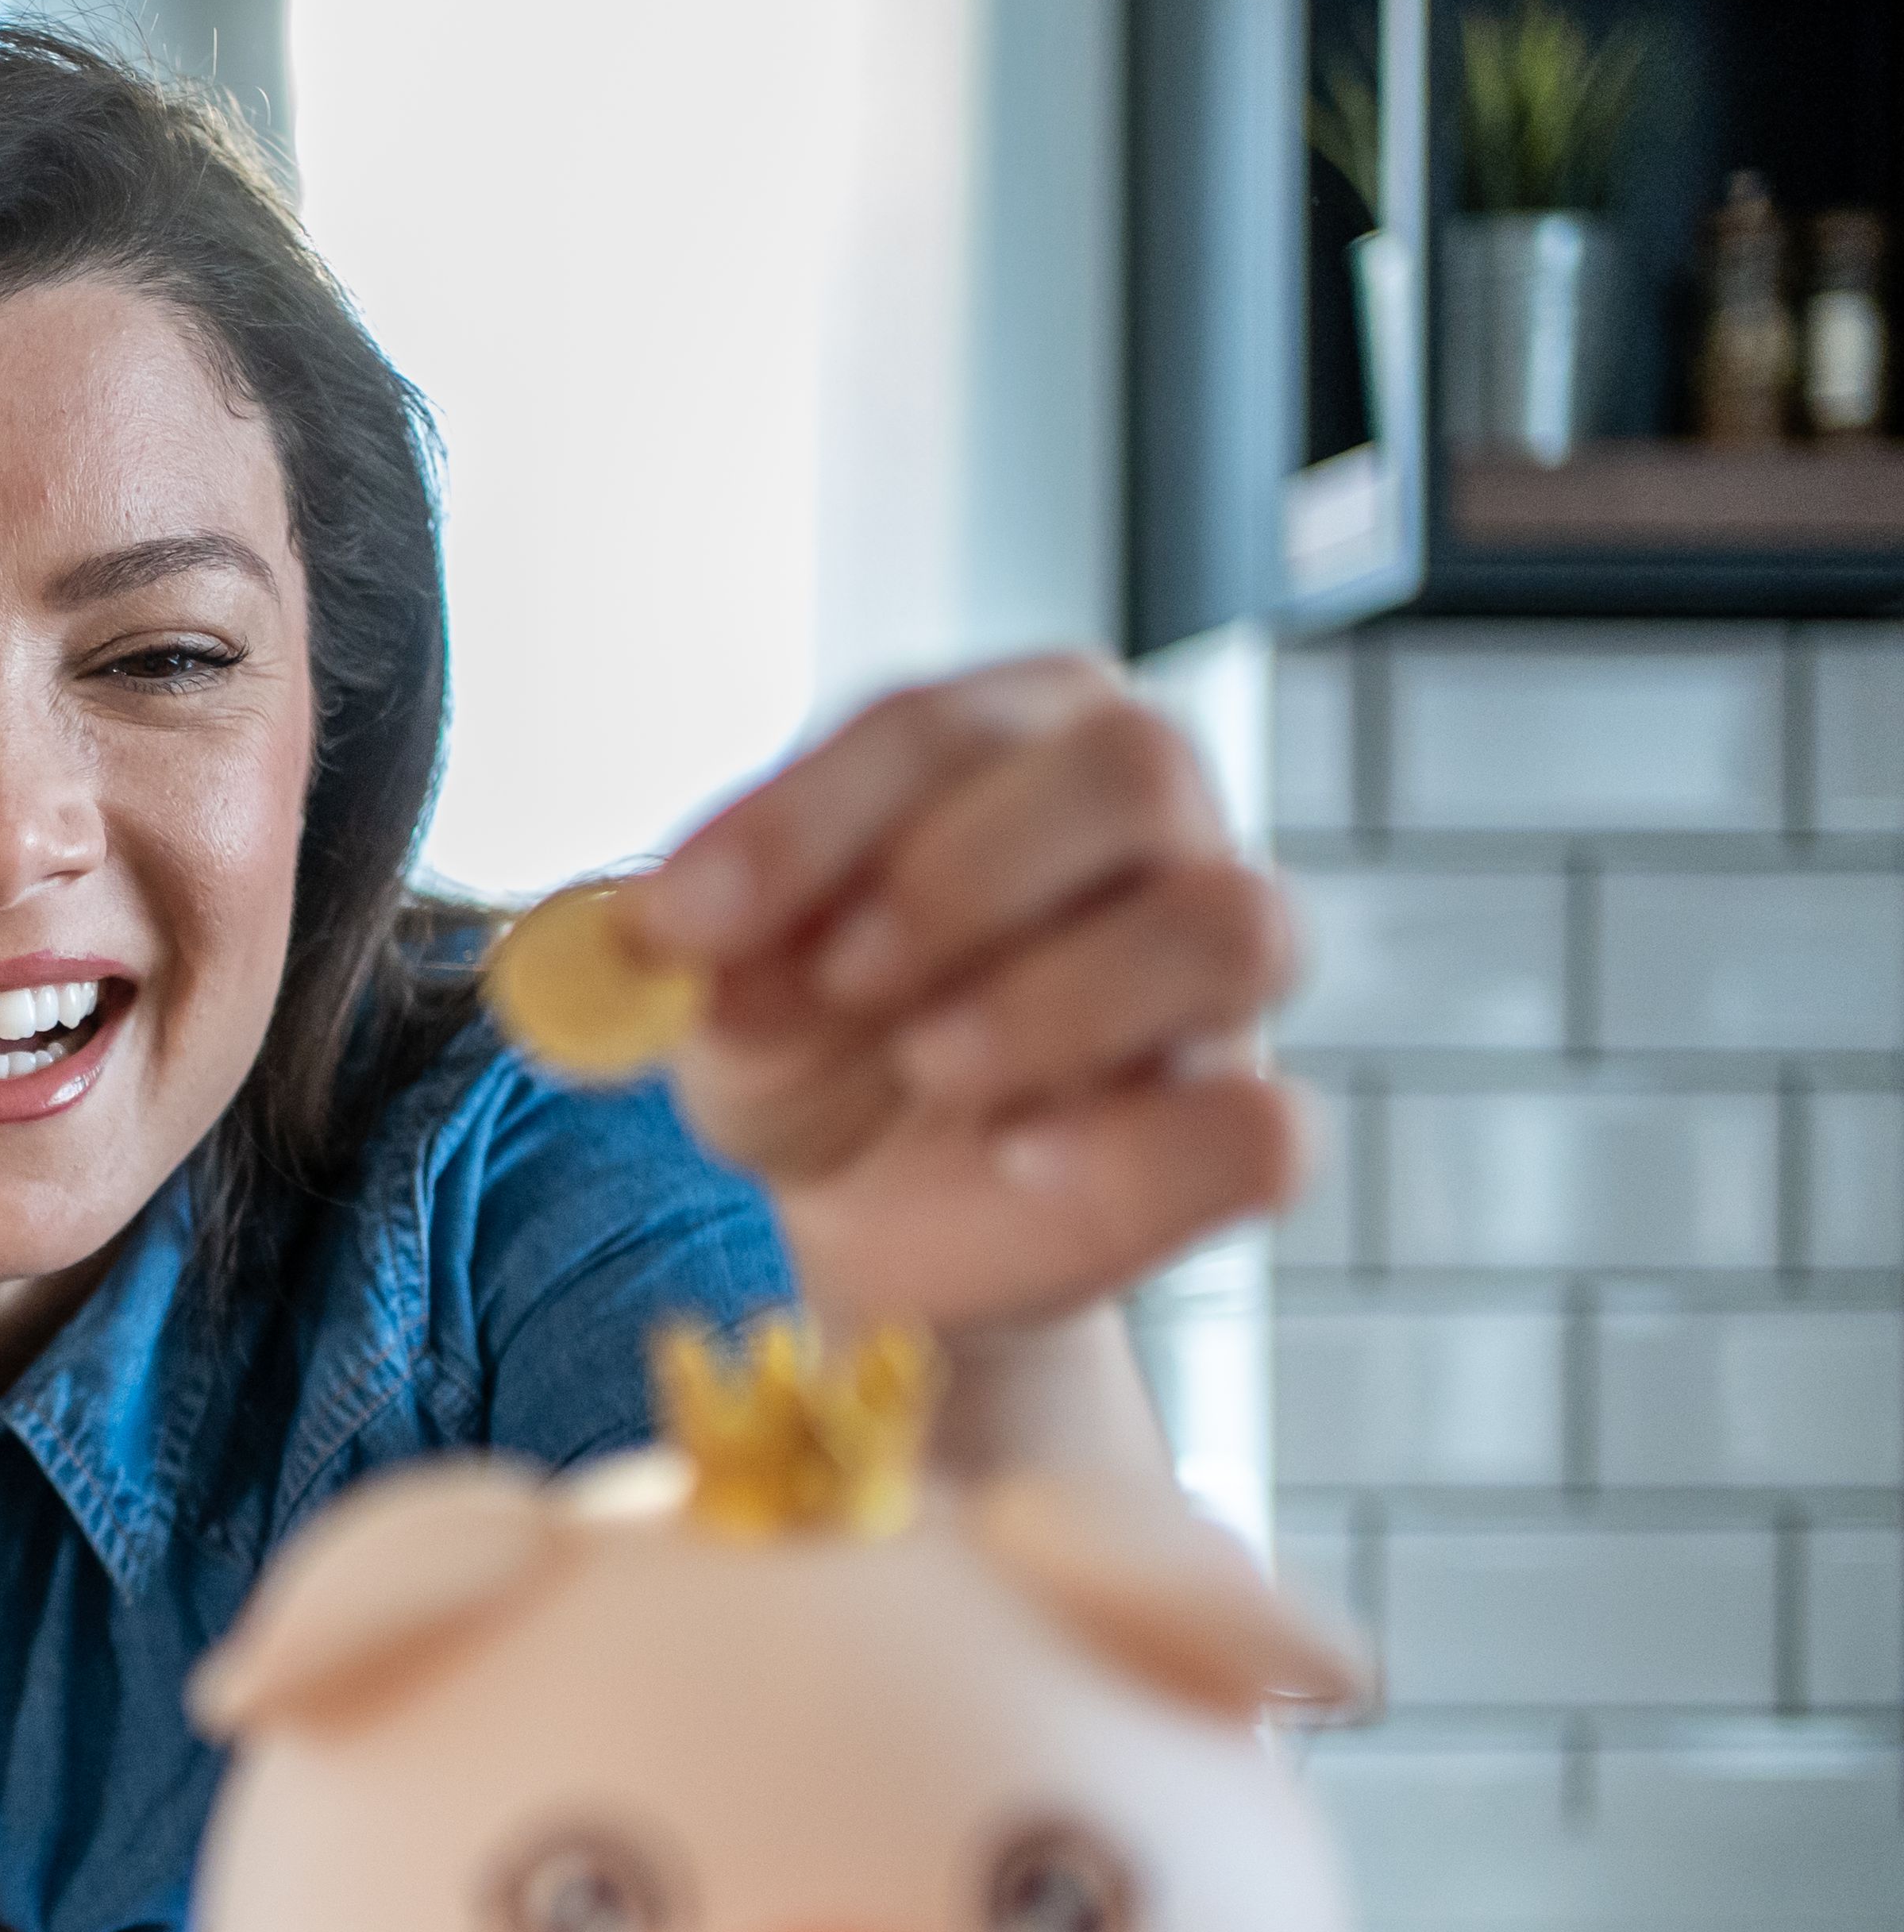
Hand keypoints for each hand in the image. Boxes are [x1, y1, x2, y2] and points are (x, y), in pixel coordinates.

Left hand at [636, 654, 1305, 1334]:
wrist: (866, 1206)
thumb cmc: (814, 1043)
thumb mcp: (731, 995)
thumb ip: (713, 957)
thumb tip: (673, 939)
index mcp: (1014, 737)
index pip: (938, 725)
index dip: (807, 818)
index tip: (686, 921)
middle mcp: (1147, 825)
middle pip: (1129, 769)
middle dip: (963, 876)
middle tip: (842, 977)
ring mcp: (1213, 977)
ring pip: (1226, 926)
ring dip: (1053, 1001)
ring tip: (925, 1066)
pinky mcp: (1232, 1123)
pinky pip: (1257, 1126)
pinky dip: (1132, 1144)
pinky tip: (1018, 1160)